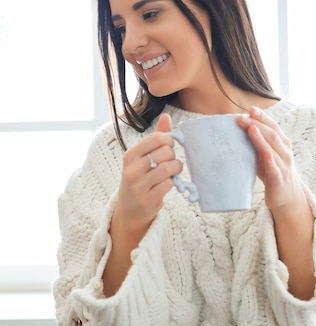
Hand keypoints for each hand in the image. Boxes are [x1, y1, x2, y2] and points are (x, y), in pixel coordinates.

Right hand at [115, 112, 182, 236]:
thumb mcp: (141, 157)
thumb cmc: (139, 178)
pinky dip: (173, 182)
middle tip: (171, 161)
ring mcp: (138, 186)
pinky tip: (168, 183)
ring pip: (168, 168)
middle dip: (173, 156)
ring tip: (173, 171)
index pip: (156, 138)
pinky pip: (168, 184)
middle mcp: (132, 169)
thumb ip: (155, 138)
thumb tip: (166, 116)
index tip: (169, 147)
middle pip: (165, 153)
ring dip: (176, 169)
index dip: (169, 141)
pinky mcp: (147, 200)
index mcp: (130, 155)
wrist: (129, 209)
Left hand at [236, 107, 306, 217]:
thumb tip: (238, 128)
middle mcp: (285, 153)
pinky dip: (271, 162)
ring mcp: (284, 166)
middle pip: (272, 135)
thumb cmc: (273, 172)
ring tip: (251, 129)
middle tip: (242, 118)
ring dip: (262, 139)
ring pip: (273, 150)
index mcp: (282, 144)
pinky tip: (266, 155)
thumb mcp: (265, 155)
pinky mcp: (279, 181)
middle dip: (257, 124)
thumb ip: (256, 143)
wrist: (288, 196)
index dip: (263, 117)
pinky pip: (275, 170)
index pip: (273, 126)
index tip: (250, 109)